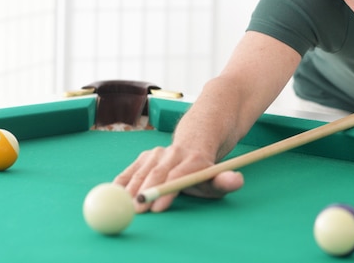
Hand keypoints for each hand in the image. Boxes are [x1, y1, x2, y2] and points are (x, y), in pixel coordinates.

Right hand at [114, 144, 244, 212]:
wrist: (195, 141)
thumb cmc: (205, 171)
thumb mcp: (217, 177)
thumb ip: (225, 181)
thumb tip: (237, 180)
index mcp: (195, 159)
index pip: (180, 176)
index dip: (168, 192)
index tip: (157, 209)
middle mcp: (175, 153)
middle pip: (158, 173)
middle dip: (146, 192)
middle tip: (136, 212)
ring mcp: (159, 152)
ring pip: (142, 170)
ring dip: (130, 188)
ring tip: (122, 206)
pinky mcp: (146, 155)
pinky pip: (132, 168)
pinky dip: (122, 181)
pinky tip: (115, 193)